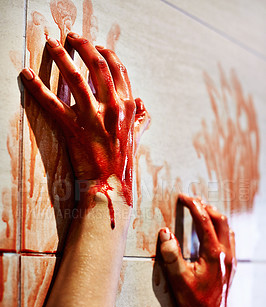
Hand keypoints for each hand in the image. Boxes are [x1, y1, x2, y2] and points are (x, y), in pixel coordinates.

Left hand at [20, 32, 149, 209]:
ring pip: (76, 79)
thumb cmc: (121, 163)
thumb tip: (141, 103)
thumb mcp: (135, 138)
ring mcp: (93, 119)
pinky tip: (27, 76)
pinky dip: (38, 88)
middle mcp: (112, 109)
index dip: (106, 54)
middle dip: (83, 46)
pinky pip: (53, 105)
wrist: (110, 186)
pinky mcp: (75, 130)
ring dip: (62, 58)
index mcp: (127, 108)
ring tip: (51, 45)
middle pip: (97, 67)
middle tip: (70, 36)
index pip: (118, 71)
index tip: (96, 46)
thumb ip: (139, 119)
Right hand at [159, 194, 235, 306]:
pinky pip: (230, 238)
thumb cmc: (194, 303)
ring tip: (200, 211)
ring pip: (227, 228)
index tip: (183, 197)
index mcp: (213, 254)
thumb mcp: (178, 279)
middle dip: (205, 207)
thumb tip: (165, 232)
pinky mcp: (231, 266)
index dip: (193, 206)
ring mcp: (231, 260)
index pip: (204, 221)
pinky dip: (220, 228)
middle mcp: (226, 254)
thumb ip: (171, 254)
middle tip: (190, 201)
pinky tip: (212, 232)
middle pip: (220, 219)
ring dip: (214, 216)